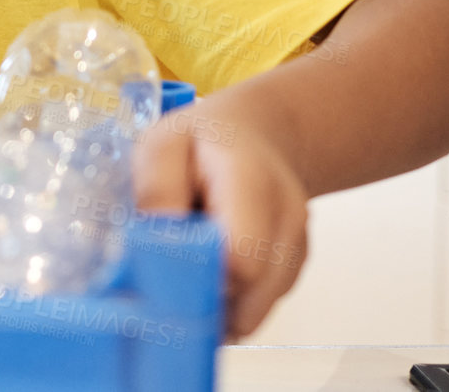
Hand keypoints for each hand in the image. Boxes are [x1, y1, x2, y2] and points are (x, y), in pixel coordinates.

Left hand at [133, 105, 308, 340]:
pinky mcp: (292, 271)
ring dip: (215, 303)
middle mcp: (287, 220)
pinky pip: (257, 307)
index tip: (161, 272)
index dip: (198, 276)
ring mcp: (297, 249)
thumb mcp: (161, 145)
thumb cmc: (200, 141)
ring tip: (188, 265)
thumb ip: (156, 189)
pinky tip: (209, 268)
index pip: (241, 259)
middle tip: (165, 279)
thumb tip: (152, 247)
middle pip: (250, 297)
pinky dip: (228, 300)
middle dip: (202, 299)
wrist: (255, 137)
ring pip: (254, 311)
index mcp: (252, 182)